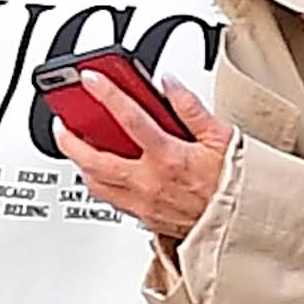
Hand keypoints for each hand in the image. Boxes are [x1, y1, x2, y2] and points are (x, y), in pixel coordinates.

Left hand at [56, 66, 234, 244]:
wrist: (242, 225)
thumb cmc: (236, 184)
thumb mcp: (222, 136)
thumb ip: (190, 107)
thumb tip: (169, 83)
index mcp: (170, 157)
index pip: (130, 118)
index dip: (107, 94)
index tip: (90, 78)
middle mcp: (150, 182)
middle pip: (95, 159)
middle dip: (71, 139)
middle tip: (61, 122)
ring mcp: (143, 203)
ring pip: (96, 184)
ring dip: (80, 163)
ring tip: (74, 146)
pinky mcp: (143, 217)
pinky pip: (110, 200)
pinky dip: (98, 183)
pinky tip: (98, 172)